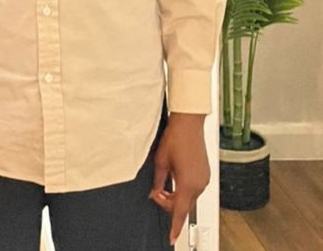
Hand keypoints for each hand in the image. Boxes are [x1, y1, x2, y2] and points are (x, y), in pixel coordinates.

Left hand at [149, 113, 209, 244]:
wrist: (188, 124)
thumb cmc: (175, 139)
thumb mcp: (160, 162)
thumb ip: (158, 181)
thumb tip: (156, 193)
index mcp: (187, 184)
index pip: (180, 212)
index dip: (175, 226)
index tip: (172, 237)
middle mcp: (199, 184)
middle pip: (184, 206)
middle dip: (169, 204)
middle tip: (156, 193)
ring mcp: (204, 179)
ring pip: (188, 198)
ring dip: (176, 196)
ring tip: (163, 184)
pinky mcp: (205, 174)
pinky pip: (193, 189)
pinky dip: (183, 189)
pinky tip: (174, 178)